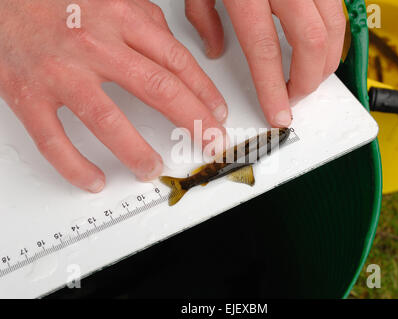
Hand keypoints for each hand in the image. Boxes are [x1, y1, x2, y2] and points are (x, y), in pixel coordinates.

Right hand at [0, 0, 227, 191]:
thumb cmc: (60, 1)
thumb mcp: (114, 0)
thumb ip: (149, 27)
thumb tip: (177, 61)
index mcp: (121, 18)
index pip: (177, 62)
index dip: (205, 93)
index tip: (217, 115)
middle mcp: (94, 44)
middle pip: (158, 90)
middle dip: (193, 122)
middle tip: (210, 144)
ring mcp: (61, 72)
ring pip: (108, 121)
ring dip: (137, 152)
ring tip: (152, 168)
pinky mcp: (28, 95)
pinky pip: (54, 140)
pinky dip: (76, 167)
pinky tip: (94, 180)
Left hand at [186, 0, 345, 126]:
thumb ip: (203, 16)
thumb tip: (214, 48)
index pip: (265, 52)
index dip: (273, 90)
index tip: (278, 114)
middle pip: (310, 43)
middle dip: (308, 80)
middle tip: (295, 97)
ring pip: (334, 27)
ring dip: (326, 60)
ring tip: (310, 77)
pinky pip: (338, 9)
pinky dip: (334, 34)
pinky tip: (320, 46)